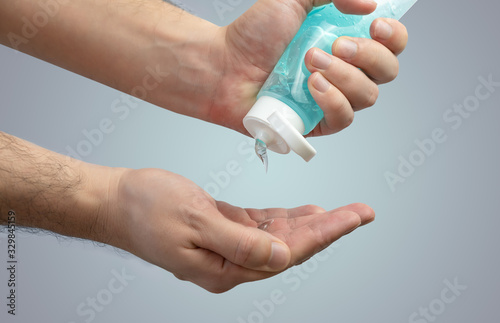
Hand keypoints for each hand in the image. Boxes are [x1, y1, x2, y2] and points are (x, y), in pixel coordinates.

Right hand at [107, 168, 373, 292]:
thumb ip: (239, 242)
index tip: (352, 218)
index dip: (322, 235)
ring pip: (279, 237)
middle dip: (327, 229)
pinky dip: (284, 218)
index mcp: (224, 268)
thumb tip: (282, 257)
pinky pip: (261, 226)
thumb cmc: (146, 209)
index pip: (286, 254)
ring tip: (342, 213)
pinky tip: (304, 212)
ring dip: (309, 224)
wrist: (116, 201)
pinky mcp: (222, 229)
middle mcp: (229, 263)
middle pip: (290, 247)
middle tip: (361, 212)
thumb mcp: (194, 222)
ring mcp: (226, 247)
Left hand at [207, 0, 408, 135]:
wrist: (224, 65)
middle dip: (367, 56)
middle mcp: (345, 71)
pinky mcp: (317, 122)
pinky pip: (343, 118)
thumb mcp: (293, 0)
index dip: (393, 37)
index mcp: (346, 43)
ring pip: (368, 96)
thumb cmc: (253, 35)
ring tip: (310, 62)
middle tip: (335, 44)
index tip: (376, 26)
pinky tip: (312, 86)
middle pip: (387, 72)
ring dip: (344, 76)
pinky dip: (332, 100)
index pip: (390, 45)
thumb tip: (370, 4)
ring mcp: (332, 98)